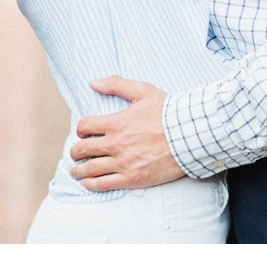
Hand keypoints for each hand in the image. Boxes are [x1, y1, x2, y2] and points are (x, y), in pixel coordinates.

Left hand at [68, 76, 184, 190]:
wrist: (190, 135)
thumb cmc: (168, 112)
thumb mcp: (143, 91)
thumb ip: (116, 85)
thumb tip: (92, 82)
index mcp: (116, 123)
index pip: (85, 127)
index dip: (81, 130)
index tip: (84, 133)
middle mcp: (116, 144)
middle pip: (83, 150)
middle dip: (75, 152)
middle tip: (76, 153)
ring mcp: (123, 162)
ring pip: (89, 169)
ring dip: (78, 170)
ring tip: (76, 171)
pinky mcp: (132, 178)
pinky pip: (103, 184)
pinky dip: (91, 184)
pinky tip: (88, 182)